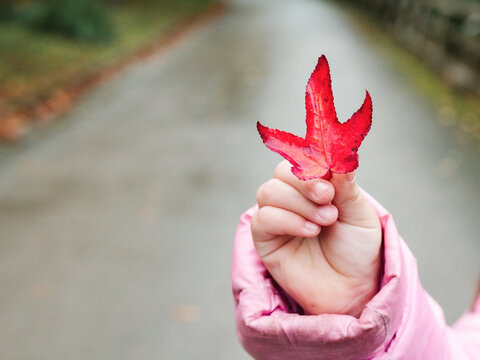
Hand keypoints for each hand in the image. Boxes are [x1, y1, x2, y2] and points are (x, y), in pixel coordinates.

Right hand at [251, 161, 381, 316]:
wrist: (352, 288)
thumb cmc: (357, 249)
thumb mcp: (360, 215)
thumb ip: (346, 187)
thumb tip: (339, 156)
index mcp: (314, 186)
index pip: (301, 159)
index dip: (313, 164)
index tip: (332, 179)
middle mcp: (292, 198)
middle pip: (281, 172)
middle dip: (304, 182)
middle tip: (327, 198)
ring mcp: (277, 217)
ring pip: (268, 191)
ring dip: (298, 203)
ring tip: (325, 221)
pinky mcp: (265, 239)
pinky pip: (262, 218)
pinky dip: (286, 220)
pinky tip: (309, 231)